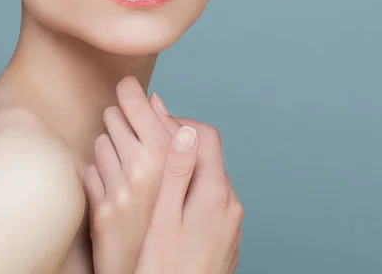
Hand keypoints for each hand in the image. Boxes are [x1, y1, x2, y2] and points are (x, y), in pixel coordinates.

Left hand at [82, 76, 173, 273]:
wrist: (166, 271)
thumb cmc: (181, 217)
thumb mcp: (189, 172)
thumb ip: (172, 133)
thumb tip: (153, 99)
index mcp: (171, 154)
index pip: (140, 103)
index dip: (130, 90)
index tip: (126, 84)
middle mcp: (145, 167)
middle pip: (115, 116)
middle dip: (121, 120)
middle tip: (130, 133)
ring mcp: (121, 188)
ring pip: (100, 141)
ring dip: (110, 147)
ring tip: (126, 165)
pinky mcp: (102, 208)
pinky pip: (90, 170)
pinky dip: (98, 174)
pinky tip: (114, 186)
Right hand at [134, 108, 243, 273]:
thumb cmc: (165, 271)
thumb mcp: (165, 220)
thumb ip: (177, 173)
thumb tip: (185, 131)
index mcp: (216, 193)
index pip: (206, 137)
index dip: (180, 123)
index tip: (155, 122)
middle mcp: (230, 203)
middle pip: (209, 155)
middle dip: (181, 143)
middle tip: (150, 140)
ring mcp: (231, 221)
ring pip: (210, 178)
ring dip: (187, 167)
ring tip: (157, 170)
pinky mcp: (226, 235)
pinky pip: (212, 200)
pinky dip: (193, 190)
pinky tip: (171, 202)